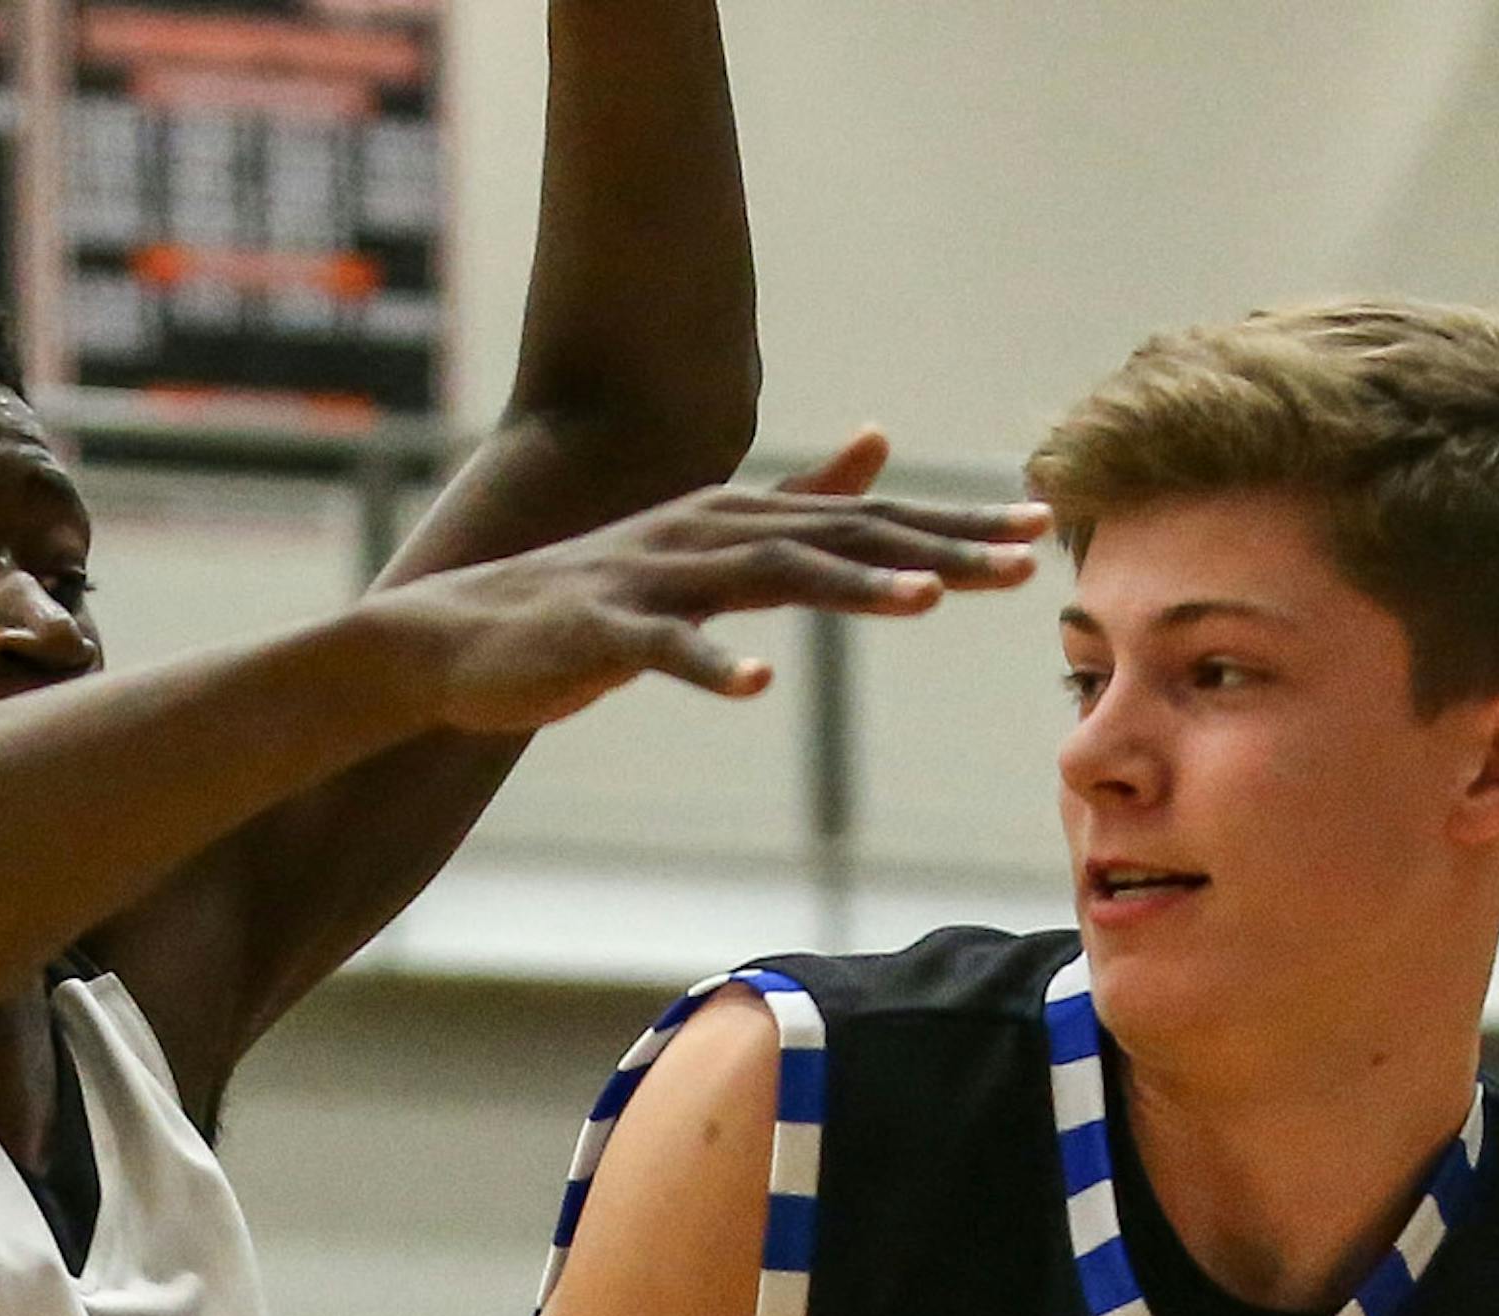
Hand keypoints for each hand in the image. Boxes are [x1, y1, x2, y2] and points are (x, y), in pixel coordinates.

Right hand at [394, 447, 1046, 732]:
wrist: (461, 635)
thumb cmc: (592, 602)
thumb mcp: (710, 542)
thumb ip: (797, 502)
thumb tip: (877, 447)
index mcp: (742, 520)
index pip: (867, 522)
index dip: (953, 526)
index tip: (1037, 531)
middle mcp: (711, 533)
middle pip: (843, 539)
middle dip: (936, 548)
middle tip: (1022, 561)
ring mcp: (657, 581)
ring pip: (771, 579)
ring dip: (851, 591)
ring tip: (928, 604)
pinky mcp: (606, 633)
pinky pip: (666, 651)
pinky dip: (710, 664)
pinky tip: (756, 685)